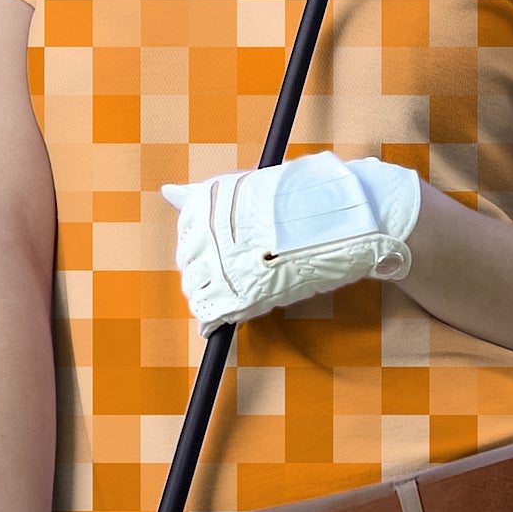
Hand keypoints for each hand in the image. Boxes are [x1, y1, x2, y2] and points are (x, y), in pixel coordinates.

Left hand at [161, 152, 421, 332]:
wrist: (345, 219)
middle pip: (188, 263)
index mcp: (210, 200)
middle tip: (236, 274)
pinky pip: (211, 312)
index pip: (187, 235)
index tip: (223, 253)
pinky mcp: (242, 292)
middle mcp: (210, 229)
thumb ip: (205, 198)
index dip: (204, 249)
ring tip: (239, 292)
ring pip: (196, 289)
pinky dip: (213, 320)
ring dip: (211, 295)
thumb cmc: (303, 203)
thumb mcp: (249, 190)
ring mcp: (225, 261)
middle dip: (206, 272)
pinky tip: (221, 321)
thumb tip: (166, 192)